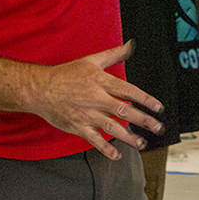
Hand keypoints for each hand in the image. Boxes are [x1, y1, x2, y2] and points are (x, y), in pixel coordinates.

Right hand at [30, 41, 164, 159]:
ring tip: (142, 144)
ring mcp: (87, 114)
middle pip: (124, 111)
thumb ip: (113, 54)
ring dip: (129, 137)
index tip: (158, 108)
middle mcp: (96, 98)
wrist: (41, 89)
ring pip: (112, 127)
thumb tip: (130, 44)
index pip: (128, 91)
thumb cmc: (66, 74)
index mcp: (101, 82)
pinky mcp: (78, 126)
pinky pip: (94, 140)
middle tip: (158, 128)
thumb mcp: (91, 60)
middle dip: (143, 120)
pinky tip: (117, 155)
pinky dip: (106, 148)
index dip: (145, 99)